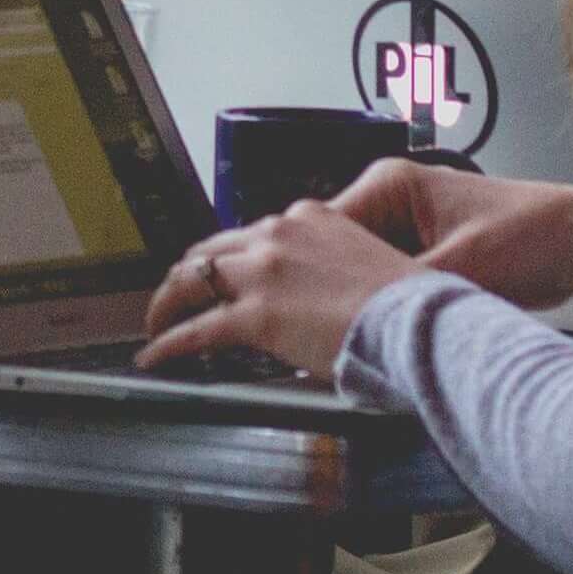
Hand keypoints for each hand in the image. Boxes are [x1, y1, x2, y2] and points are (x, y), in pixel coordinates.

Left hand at [137, 201, 419, 379]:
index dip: (230, 259)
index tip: (222, 275)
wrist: (418, 323)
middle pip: (210, 250)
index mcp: (309, 218)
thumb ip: (330, 268)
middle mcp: (278, 234)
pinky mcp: (253, 315)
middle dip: (188, 275)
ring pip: (191, 281)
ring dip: (167, 303)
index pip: (251, 234)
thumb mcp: (366, 262)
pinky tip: (154, 355)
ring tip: (156, 324)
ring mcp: (261, 272)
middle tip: (176, 298)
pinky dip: (167, 343)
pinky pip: (194, 330)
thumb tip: (315, 297)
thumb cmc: (407, 304)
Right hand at [332, 162, 572, 310]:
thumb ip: (397, 294)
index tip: (308, 314)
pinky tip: (396, 329)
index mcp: (389, 184)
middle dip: (339, 294)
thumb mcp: (457, 270)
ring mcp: (407, 230)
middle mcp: (391, 202)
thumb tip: (351, 321)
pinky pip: (388, 285)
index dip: (313, 276)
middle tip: (341, 329)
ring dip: (368, 303)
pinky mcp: (425, 256)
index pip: (321, 232)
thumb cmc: (534, 235)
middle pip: (336, 256)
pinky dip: (390, 307)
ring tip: (374, 330)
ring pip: (361, 276)